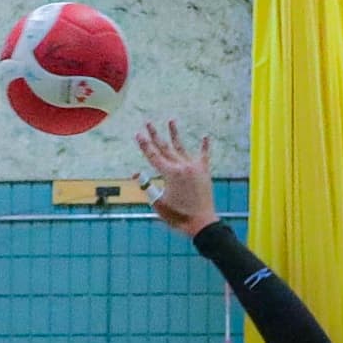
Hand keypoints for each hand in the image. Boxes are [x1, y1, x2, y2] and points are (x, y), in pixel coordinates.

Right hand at [134, 120, 218, 237]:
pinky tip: (205, 136)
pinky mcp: (204, 172)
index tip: (138, 134)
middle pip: (165, 148)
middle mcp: (181, 166)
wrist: (201, 222)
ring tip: (171, 121)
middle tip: (148, 123)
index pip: (153, 155)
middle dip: (155, 135)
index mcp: (169, 173)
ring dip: (175, 134)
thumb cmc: (177, 215)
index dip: (144, 144)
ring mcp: (194, 167)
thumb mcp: (158, 202)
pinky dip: (204, 146)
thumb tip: (137, 174)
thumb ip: (148, 187)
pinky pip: (204, 156)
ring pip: (182, 147)